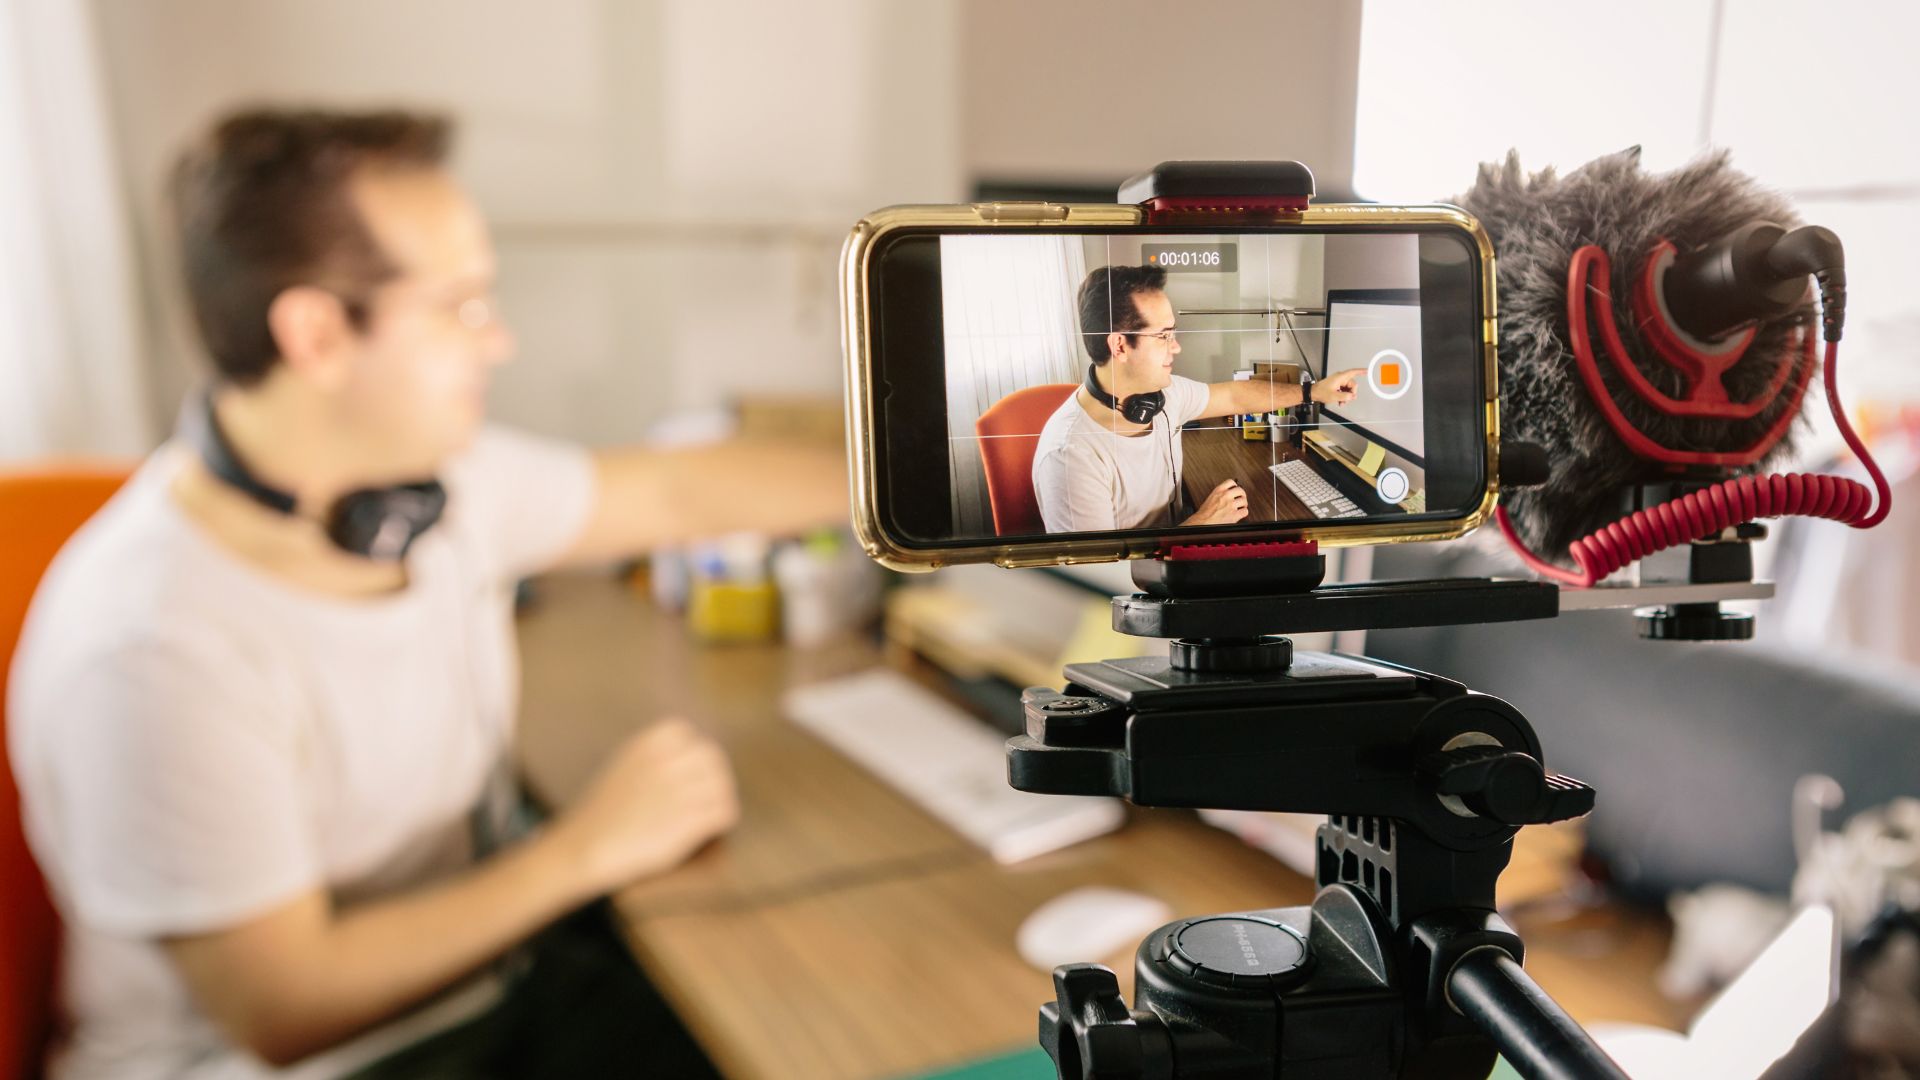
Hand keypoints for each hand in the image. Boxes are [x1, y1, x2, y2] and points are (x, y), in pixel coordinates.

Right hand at [549, 718, 739, 897]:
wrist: (585, 846)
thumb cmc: (604, 811)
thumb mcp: (626, 765)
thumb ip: (655, 755)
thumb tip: (691, 753)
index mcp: (649, 743)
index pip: (690, 737)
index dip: (694, 756)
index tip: (690, 773)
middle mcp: (667, 763)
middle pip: (712, 759)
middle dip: (711, 776)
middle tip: (704, 796)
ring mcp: (679, 792)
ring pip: (723, 785)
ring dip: (719, 798)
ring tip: (707, 812)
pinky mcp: (687, 822)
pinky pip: (725, 812)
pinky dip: (721, 819)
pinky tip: (707, 828)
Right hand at [1184, 479, 1248, 525]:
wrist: (1203, 522)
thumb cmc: (1204, 513)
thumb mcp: (1211, 498)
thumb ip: (1220, 494)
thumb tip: (1227, 494)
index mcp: (1219, 490)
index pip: (1231, 482)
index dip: (1235, 486)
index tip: (1235, 489)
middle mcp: (1226, 496)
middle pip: (1240, 490)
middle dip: (1242, 495)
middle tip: (1240, 499)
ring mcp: (1231, 505)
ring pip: (1244, 501)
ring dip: (1243, 505)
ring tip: (1240, 507)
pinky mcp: (1234, 514)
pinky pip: (1245, 511)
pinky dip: (1243, 513)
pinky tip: (1239, 514)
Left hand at [1313, 368, 1363, 404]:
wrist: (1313, 393)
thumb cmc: (1321, 392)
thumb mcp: (1335, 396)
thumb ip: (1346, 396)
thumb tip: (1352, 396)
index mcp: (1340, 377)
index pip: (1353, 372)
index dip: (1361, 371)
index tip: (1367, 371)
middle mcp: (1340, 378)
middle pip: (1352, 385)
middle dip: (1351, 393)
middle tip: (1346, 400)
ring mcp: (1338, 381)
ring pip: (1348, 389)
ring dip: (1346, 396)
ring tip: (1341, 402)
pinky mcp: (1336, 385)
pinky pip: (1344, 390)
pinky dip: (1343, 396)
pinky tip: (1340, 401)